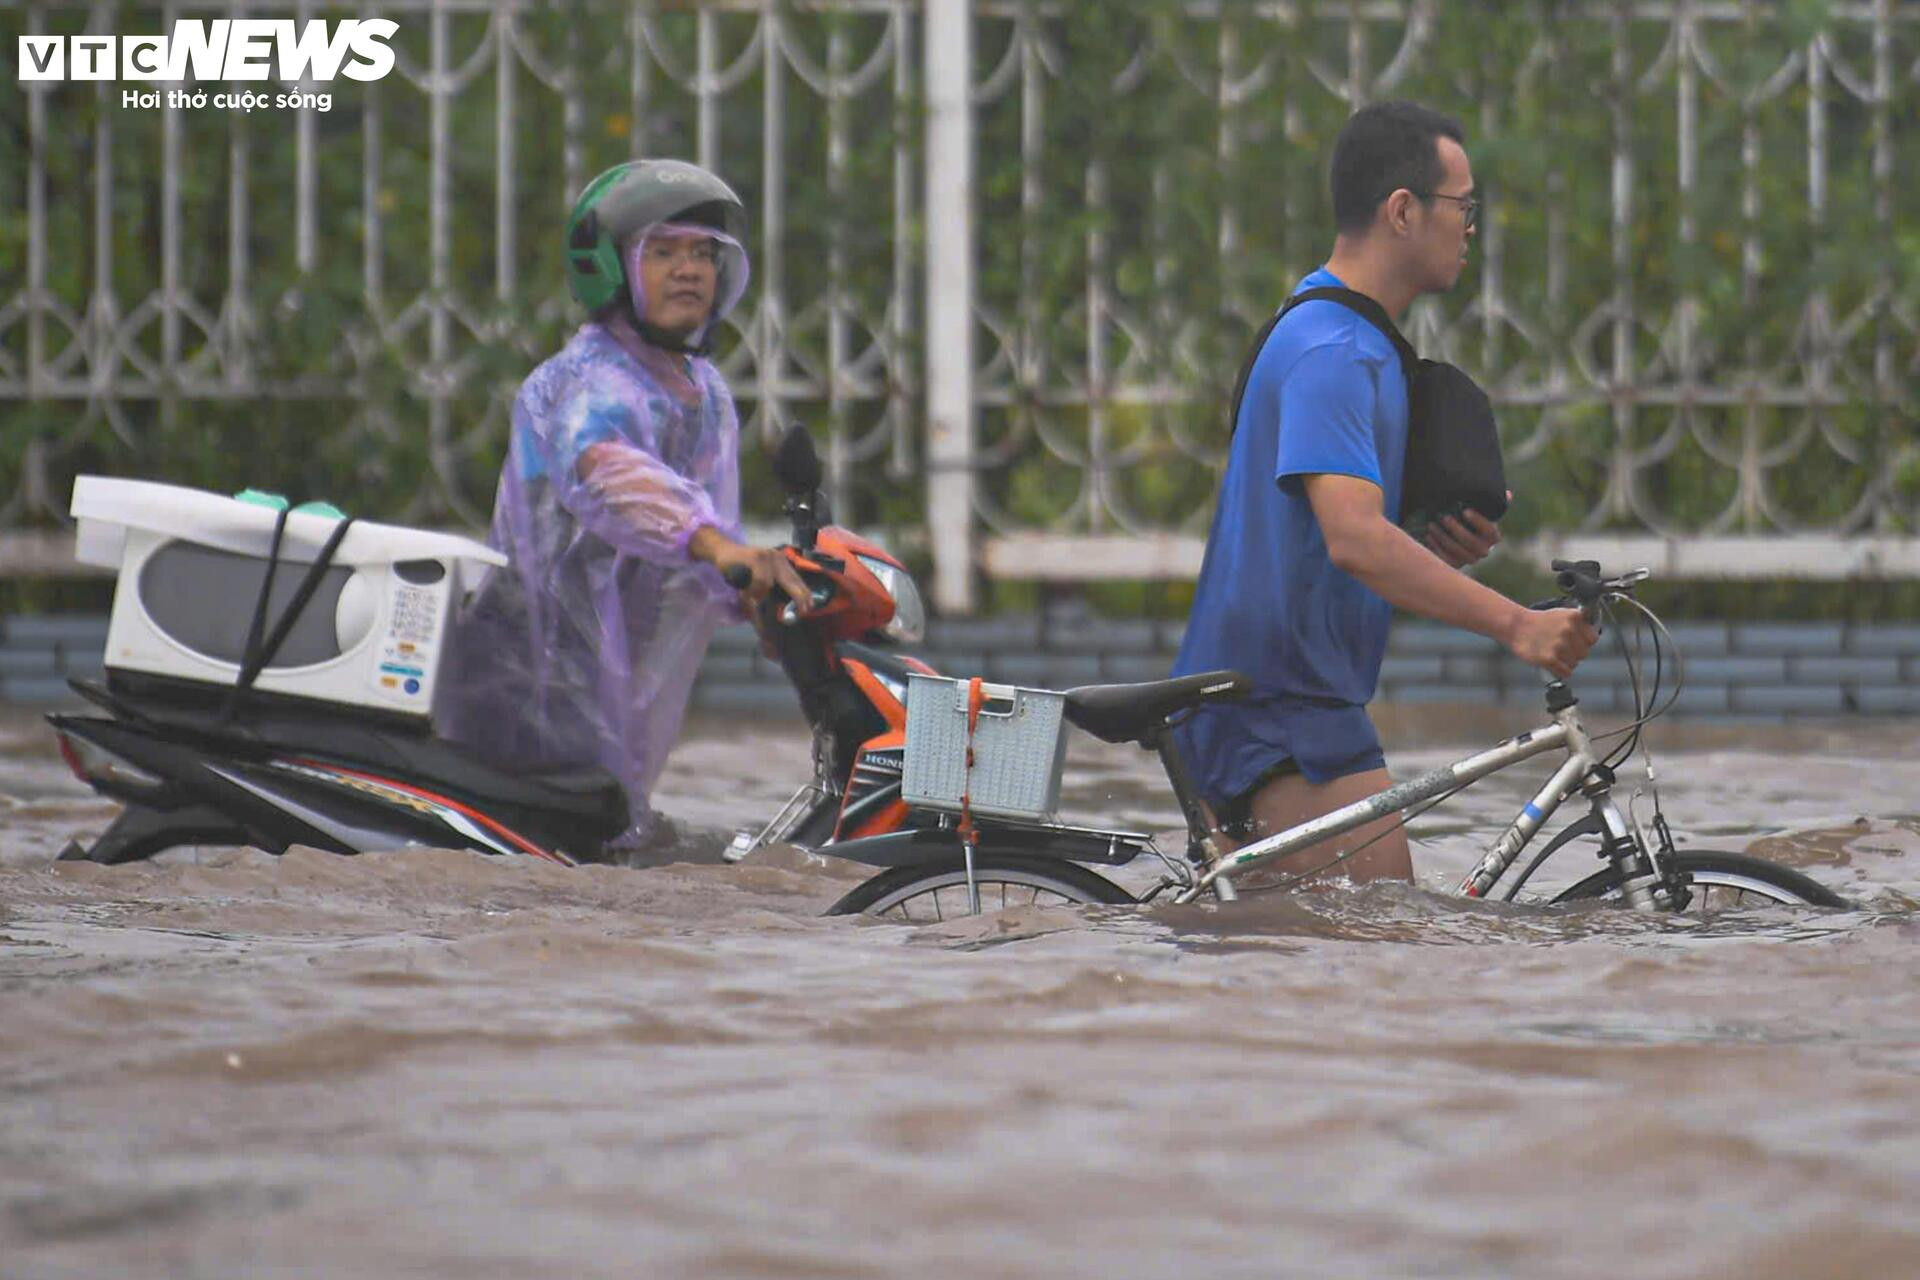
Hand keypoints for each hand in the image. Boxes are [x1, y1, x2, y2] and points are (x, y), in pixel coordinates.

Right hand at [690, 528, 810, 611]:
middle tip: (801, 611)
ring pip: (769, 584)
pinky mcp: (756, 557)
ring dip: (758, 594)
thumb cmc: (741, 566)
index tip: (809, 606)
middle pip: (792, 581)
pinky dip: (752, 589)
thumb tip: (779, 609)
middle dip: (798, 597)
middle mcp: (778, 558)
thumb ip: (771, 587)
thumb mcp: (759, 575)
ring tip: (748, 595)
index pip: (797, 579)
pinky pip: (759, 581)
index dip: (804, 593)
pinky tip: (745, 590)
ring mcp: (767, 556)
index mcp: (781, 562)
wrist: (723, 550)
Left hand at [1425, 507, 1501, 567]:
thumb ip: (1489, 503)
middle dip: (1457, 530)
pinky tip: (1429, 535)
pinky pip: (1446, 560)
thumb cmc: (1467, 518)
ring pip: (1458, 552)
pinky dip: (1436, 547)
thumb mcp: (1477, 509)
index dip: (1479, 523)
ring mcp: (1468, 559)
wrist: (1451, 534)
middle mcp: (1483, 551)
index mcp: (1492, 537)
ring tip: (1432, 525)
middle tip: (1444, 517)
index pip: (1491, 533)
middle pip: (1473, 544)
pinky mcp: (1453, 565)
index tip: (1465, 511)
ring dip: (1444, 538)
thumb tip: (1508, 494)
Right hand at [1505, 607, 1598, 679]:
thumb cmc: (1539, 622)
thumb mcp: (1561, 615)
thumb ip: (1578, 624)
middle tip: (1561, 650)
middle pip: (1584, 653)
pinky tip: (1553, 664)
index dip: (1584, 642)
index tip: (1575, 642)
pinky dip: (1561, 671)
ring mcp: (1559, 645)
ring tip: (1554, 655)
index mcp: (1574, 617)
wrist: (1516, 627)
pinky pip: (1566, 672)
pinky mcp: (1549, 659)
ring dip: (1566, 662)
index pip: (1592, 638)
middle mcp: (1568, 630)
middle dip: (1574, 653)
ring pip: (1575, 663)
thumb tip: (1592, 638)